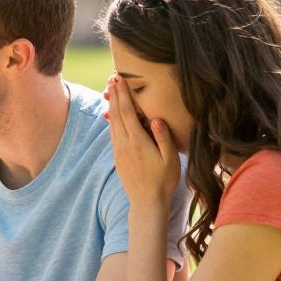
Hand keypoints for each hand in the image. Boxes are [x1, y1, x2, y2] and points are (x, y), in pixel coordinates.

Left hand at [104, 75, 179, 206]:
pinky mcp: (117, 157)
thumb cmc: (164, 181)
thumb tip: (156, 118)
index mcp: (137, 142)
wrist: (146, 202)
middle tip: (112, 78)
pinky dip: (111, 120)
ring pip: (112, 123)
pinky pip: (112, 133)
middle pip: (117, 114)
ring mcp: (119, 151)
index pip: (127, 112)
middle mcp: (124, 144)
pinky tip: (112, 114)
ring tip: (110, 91)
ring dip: (112, 105)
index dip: (123, 95)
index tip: (120, 80)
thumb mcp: (170, 159)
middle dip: (115, 95)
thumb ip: (163, 138)